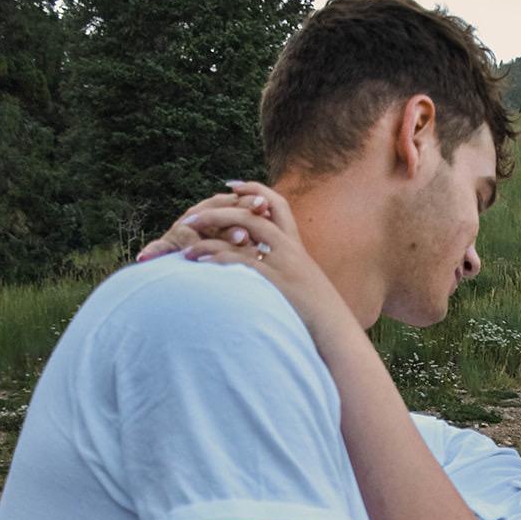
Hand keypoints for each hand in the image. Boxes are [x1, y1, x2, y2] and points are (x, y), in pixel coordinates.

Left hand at [147, 183, 343, 335]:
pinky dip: (217, 258)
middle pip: (251, 213)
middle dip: (218, 212)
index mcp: (297, 246)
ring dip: (210, 235)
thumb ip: (287, 273)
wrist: (336, 333)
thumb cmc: (319, 315)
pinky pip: (241, 261)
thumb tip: (267, 273)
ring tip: (184, 244)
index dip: (254, 190)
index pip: (277, 204)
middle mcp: (291, 248)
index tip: (230, 186)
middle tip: (190, 218)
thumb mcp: (305, 287)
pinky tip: (199, 264)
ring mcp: (284, 263)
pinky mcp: (275, 281)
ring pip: (242, 232)